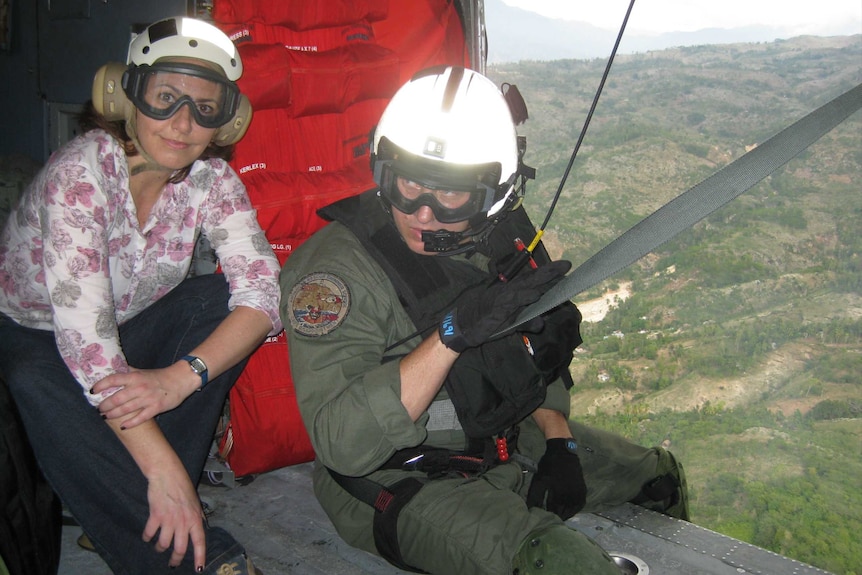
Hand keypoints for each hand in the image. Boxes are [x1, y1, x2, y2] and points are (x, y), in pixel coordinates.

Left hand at [94, 365, 193, 428]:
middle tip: (98, 409)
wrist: (181, 379)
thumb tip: (111, 369)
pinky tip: (122, 426)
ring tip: (105, 417)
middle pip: (116, 398)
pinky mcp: (156, 408)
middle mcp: (139, 387)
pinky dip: (130, 423)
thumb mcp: (142, 371)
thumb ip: (127, 372)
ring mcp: (148, 399)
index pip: (112, 380)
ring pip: (125, 409)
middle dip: (104, 405)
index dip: (100, 386)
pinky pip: (140, 418)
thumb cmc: (159, 376)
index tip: (92, 392)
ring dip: (112, 414)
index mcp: (135, 377)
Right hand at [144, 464, 206, 569]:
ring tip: (159, 547)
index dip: (200, 557)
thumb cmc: (182, 486)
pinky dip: (146, 537)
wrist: (167, 474)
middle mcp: (183, 521)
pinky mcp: (155, 516)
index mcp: (195, 518)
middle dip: (176, 559)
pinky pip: (149, 534)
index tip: (199, 569)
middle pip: (180, 548)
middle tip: (173, 563)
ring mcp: (169, 519)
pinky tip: (147, 537)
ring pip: (163, 544)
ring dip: (160, 548)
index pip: (200, 542)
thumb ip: (196, 517)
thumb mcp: (194, 502)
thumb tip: (199, 529)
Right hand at [438, 260, 570, 351]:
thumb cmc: (484, 320)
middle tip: (567, 265)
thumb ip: (526, 322)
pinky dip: (523, 298)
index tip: (564, 267)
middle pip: (532, 280)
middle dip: (550, 272)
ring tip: (558, 276)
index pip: (532, 280)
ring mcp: (503, 300)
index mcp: (511, 292)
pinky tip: (534, 295)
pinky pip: (513, 303)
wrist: (461, 325)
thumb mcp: (509, 323)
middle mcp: (509, 292)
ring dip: (541, 281)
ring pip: (525, 288)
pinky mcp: (498, 310)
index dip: (548, 274)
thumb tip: (540, 323)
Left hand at [526, 438, 586, 519]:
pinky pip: (580, 505)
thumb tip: (530, 510)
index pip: (553, 511)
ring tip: (558, 516)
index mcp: (559, 493)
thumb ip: (535, 496)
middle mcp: (570, 495)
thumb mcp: (539, 480)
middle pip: (563, 512)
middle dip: (556, 515)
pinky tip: (569, 510)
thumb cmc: (549, 466)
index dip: (547, 515)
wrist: (563, 452)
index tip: (543, 518)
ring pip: (572, 510)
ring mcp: (578, 493)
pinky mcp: (583, 490)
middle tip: (550, 518)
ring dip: (565, 514)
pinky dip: (575, 509)